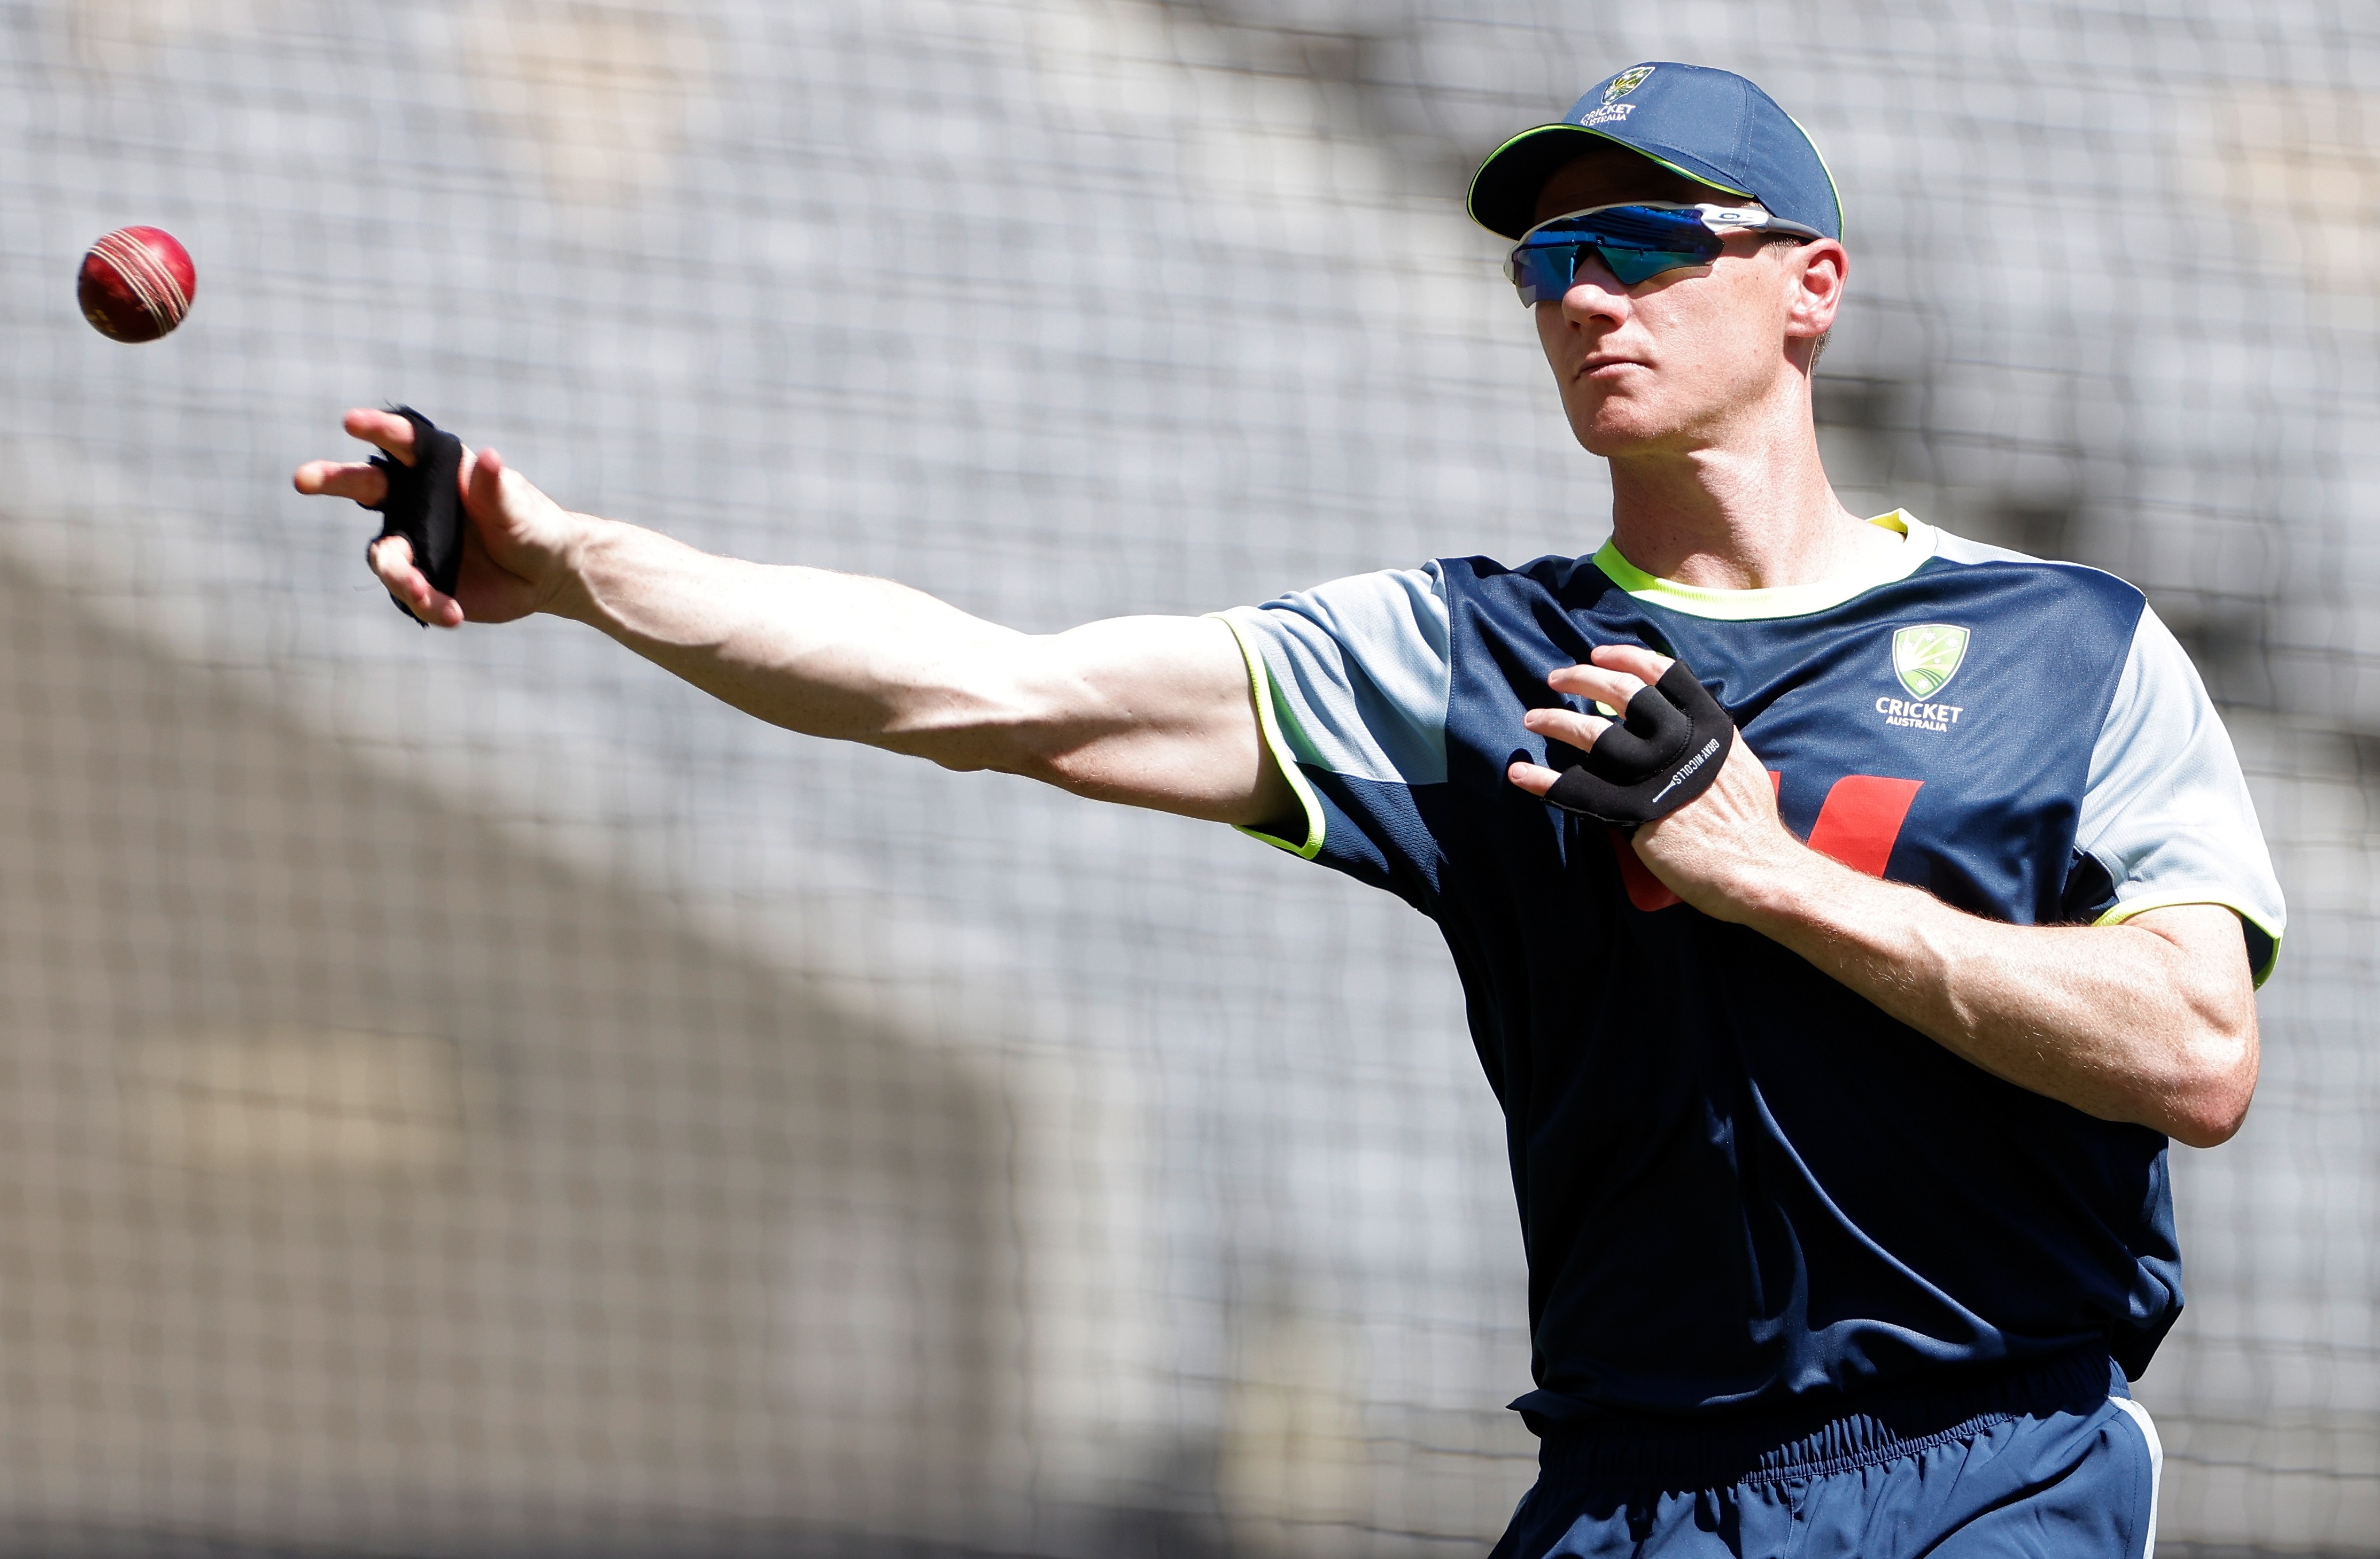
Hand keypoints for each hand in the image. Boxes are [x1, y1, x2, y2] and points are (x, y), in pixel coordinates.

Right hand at [292, 408, 587, 627]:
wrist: (544, 573)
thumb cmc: (531, 525)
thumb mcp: (518, 508)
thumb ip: (495, 489)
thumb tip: (489, 459)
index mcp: (438, 472)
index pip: (403, 444)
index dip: (377, 429)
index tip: (352, 422)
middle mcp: (416, 503)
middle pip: (364, 486)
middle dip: (332, 479)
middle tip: (303, 479)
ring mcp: (414, 542)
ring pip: (384, 555)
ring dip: (397, 574)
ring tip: (422, 592)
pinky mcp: (421, 580)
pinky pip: (409, 595)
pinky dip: (427, 605)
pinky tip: (453, 615)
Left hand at [1508, 644, 1810, 919]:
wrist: (1758, 870)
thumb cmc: (1751, 826)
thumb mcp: (1738, 764)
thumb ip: (1704, 740)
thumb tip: (1676, 726)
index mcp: (1709, 726)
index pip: (1664, 673)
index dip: (1626, 658)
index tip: (1599, 653)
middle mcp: (1679, 742)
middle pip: (1621, 693)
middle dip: (1583, 678)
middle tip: (1557, 678)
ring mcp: (1653, 776)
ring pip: (1592, 735)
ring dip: (1556, 721)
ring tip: (1533, 718)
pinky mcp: (1633, 813)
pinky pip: (1577, 791)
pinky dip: (1544, 780)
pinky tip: (1520, 773)